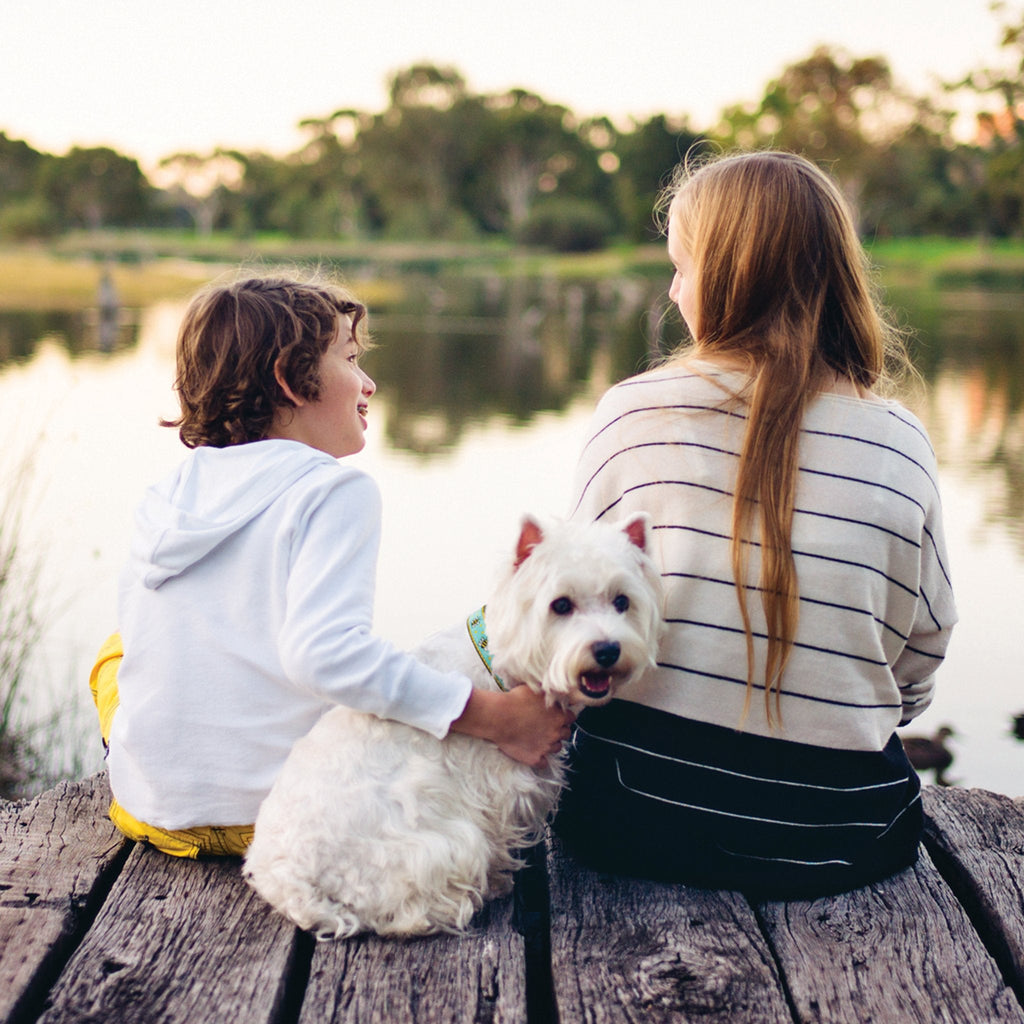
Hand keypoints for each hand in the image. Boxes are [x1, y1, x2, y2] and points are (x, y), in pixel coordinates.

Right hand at [450, 686, 573, 768]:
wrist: (498, 717)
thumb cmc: (515, 700)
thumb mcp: (535, 690)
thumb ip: (549, 694)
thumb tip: (557, 691)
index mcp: (559, 716)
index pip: (571, 718)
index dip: (563, 717)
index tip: (556, 716)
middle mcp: (556, 732)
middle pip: (566, 734)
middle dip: (559, 730)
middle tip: (547, 727)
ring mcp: (546, 747)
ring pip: (557, 748)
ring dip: (550, 744)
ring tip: (539, 739)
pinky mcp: (535, 758)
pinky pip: (543, 763)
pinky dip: (540, 759)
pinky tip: (533, 752)